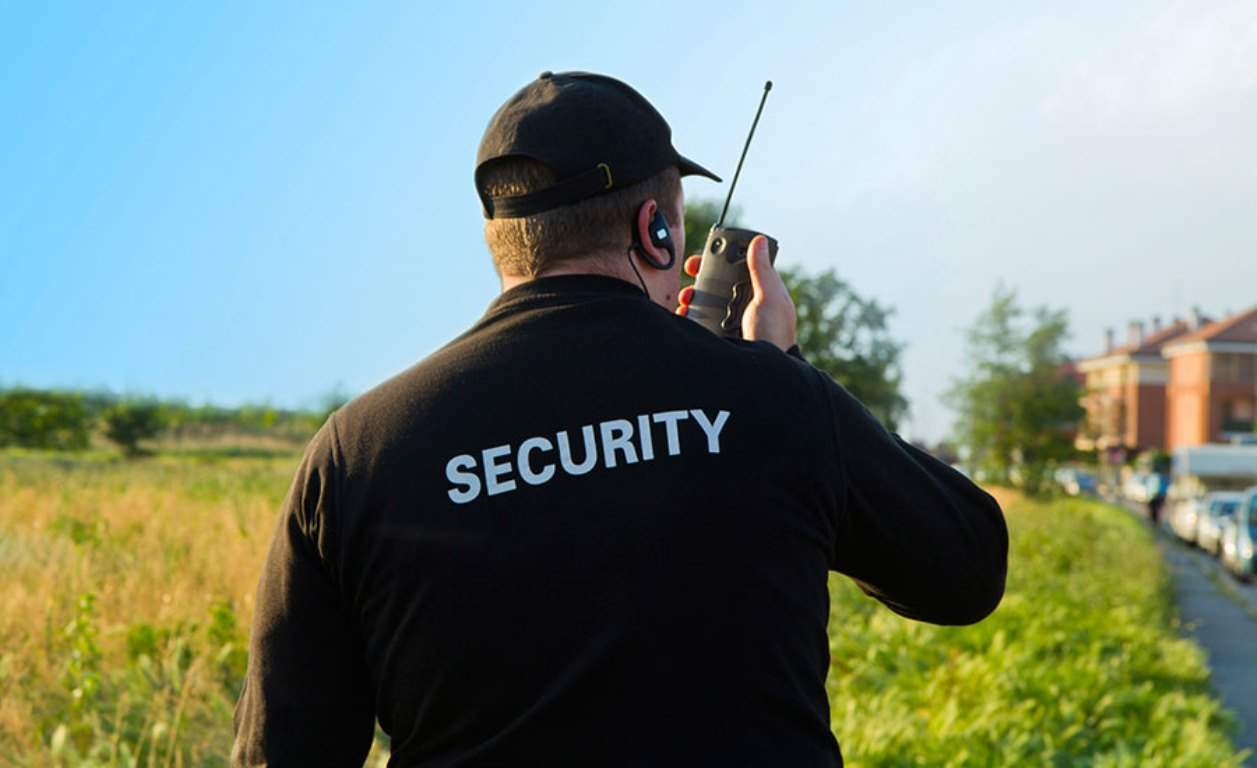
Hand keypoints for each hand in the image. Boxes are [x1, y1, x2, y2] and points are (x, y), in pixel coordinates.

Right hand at [675, 235, 796, 351]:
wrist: (763, 372)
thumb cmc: (775, 334)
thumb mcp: (770, 299)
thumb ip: (762, 271)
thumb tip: (759, 241)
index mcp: (758, 292)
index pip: (736, 269)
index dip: (720, 259)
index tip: (705, 255)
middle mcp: (743, 305)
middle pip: (717, 283)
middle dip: (701, 276)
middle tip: (690, 272)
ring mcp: (728, 321)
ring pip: (704, 302)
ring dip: (692, 296)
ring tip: (686, 297)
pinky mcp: (717, 336)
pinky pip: (698, 322)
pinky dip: (687, 316)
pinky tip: (683, 314)